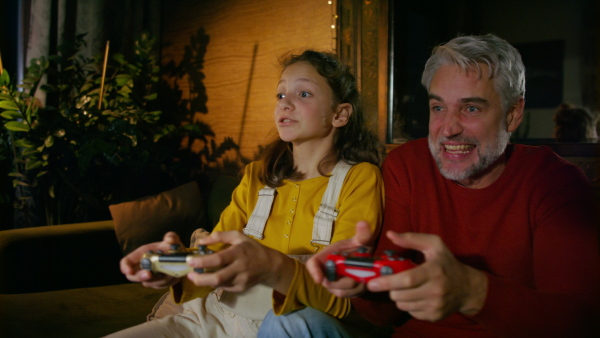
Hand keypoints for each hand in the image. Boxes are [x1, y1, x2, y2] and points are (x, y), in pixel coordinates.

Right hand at [119, 232, 183, 288]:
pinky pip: (159, 286)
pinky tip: (174, 275)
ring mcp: (149, 277)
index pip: (126, 261)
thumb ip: (171, 236)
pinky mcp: (157, 283)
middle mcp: (142, 266)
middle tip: (149, 274)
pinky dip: (166, 282)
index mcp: (141, 254)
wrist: (180, 258)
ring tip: (170, 272)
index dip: (125, 266)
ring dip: (158, 279)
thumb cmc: (172, 247)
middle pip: (132, 276)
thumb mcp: (173, 239)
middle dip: (140, 276)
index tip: (128, 271)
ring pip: (148, 283)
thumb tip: (169, 240)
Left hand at [186, 231, 295, 293]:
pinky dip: (216, 283)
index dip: (202, 261)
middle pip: (217, 278)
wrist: (270, 265)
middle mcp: (239, 268)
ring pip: (218, 285)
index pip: (218, 259)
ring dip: (205, 281)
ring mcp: (240, 280)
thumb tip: (201, 241)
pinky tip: (213, 277)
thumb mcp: (238, 236)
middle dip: (200, 279)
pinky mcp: (240, 288)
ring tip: (197, 276)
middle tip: (189, 275)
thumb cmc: (252, 248)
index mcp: (238, 253)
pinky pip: (223, 287)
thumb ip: (219, 236)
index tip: (189, 261)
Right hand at [306, 220, 373, 297]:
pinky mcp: (343, 292)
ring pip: (341, 291)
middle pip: (330, 282)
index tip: (319, 280)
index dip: (314, 272)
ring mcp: (334, 285)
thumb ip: (362, 234)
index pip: (312, 265)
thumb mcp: (361, 239)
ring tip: (365, 274)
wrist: (362, 256)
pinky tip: (366, 280)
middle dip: (346, 279)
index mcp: (324, 257)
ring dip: (354, 285)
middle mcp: (325, 273)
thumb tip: (363, 223)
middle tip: (361, 272)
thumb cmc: (357, 247)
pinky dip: (359, 289)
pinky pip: (349, 295)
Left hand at [366, 231, 487, 321]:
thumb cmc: (446, 263)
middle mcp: (436, 291)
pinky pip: (410, 313)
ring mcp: (435, 306)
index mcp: (434, 271)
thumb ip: (411, 238)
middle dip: (390, 289)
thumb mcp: (434, 245)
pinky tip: (415, 296)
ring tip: (406, 288)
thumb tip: (390, 234)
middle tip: (392, 281)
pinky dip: (408, 305)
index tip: (372, 283)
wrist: (467, 288)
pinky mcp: (434, 316)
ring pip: (402, 305)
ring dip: (398, 297)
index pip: (407, 280)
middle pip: (400, 295)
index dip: (387, 282)